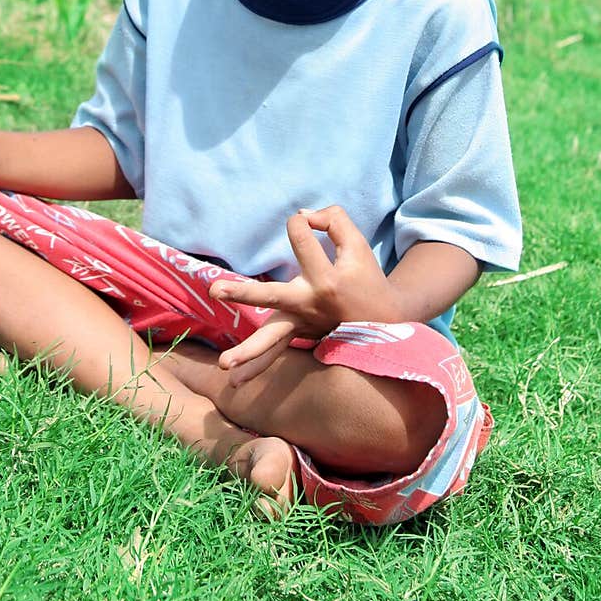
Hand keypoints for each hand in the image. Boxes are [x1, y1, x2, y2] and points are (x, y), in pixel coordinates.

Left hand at [210, 205, 395, 385]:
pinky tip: (235, 383)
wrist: (385, 319)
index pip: (300, 237)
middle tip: (214, 290)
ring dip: (249, 353)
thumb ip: (333, 220)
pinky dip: (256, 367)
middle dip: (243, 292)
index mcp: (327, 279)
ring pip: (273, 339)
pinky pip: (276, 352)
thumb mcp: (358, 243)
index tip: (310, 224)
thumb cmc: (367, 277)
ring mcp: (304, 322)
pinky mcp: (299, 332)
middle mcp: (311, 303)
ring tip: (223, 365)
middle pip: (273, 295)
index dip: (302, 223)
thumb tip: (301, 217)